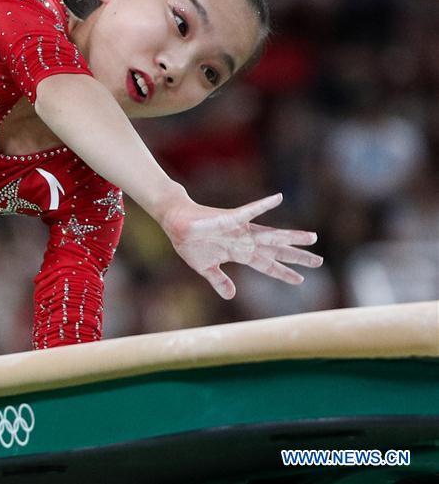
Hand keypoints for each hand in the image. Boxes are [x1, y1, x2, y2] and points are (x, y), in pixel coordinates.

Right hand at [158, 193, 322, 299]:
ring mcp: (239, 229)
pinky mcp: (229, 218)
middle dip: (297, 255)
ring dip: (291, 236)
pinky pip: (249, 210)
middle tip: (319, 261)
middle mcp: (244, 240)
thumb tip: (231, 296)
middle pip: (275, 250)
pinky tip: (278, 198)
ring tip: (313, 237)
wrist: (174, 223)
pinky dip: (263, 205)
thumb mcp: (205, 268)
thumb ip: (220, 281)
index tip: (300, 280)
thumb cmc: (189, 242)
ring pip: (270, 234)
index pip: (266, 264)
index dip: (282, 272)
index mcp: (239, 252)